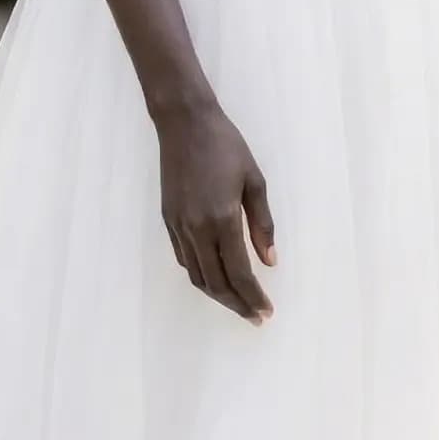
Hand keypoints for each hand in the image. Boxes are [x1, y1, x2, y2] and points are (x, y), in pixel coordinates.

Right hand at [157, 99, 276, 325]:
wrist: (184, 124)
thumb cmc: (225, 146)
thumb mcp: (254, 181)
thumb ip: (262, 224)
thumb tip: (270, 261)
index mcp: (222, 219)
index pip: (239, 273)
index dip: (253, 297)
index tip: (266, 312)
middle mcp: (197, 229)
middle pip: (216, 283)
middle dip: (237, 304)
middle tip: (255, 316)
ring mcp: (179, 226)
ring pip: (197, 276)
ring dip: (218, 294)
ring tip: (238, 303)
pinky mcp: (168, 220)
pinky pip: (184, 259)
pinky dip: (200, 275)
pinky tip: (215, 276)